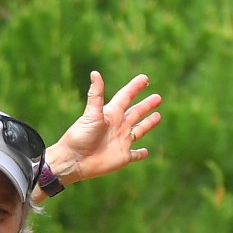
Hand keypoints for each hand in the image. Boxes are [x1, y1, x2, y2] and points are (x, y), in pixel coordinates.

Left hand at [45, 71, 162, 188]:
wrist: (74, 160)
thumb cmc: (80, 136)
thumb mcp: (90, 113)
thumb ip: (96, 95)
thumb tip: (95, 72)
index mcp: (111, 113)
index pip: (126, 96)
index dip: (135, 87)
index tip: (145, 79)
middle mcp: (118, 126)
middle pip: (136, 112)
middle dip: (147, 105)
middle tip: (158, 97)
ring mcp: (122, 141)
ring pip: (139, 130)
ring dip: (148, 124)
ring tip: (158, 116)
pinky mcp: (123, 157)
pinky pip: (135, 155)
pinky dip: (141, 153)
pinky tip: (146, 151)